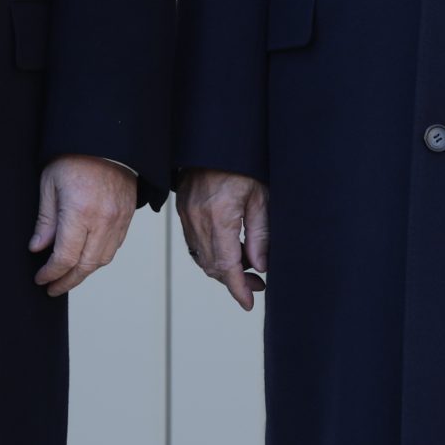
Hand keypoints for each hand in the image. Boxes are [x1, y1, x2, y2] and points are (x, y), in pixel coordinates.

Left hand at [29, 156, 138, 295]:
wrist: (107, 139)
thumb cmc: (75, 157)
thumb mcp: (49, 184)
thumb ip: (45, 220)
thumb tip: (38, 248)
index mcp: (80, 212)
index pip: (65, 257)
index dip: (51, 273)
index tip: (40, 278)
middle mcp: (103, 220)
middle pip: (86, 265)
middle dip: (67, 281)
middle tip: (52, 288)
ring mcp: (119, 219)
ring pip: (103, 260)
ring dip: (84, 272)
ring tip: (68, 277)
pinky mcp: (128, 216)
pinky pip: (115, 246)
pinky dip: (99, 258)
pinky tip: (86, 259)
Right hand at [176, 168, 269, 310]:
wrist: (214, 142)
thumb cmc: (241, 164)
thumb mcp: (260, 197)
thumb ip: (260, 234)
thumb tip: (260, 267)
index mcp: (219, 216)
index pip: (226, 266)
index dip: (238, 289)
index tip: (248, 303)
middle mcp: (198, 220)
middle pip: (213, 267)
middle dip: (235, 282)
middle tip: (257, 284)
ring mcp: (187, 217)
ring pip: (202, 258)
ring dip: (223, 270)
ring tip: (248, 267)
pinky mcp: (184, 212)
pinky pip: (195, 244)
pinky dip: (212, 255)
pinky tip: (230, 251)